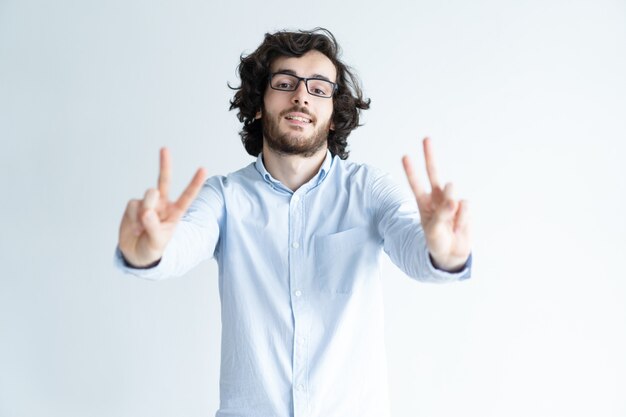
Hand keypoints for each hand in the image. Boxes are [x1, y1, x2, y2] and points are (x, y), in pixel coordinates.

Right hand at [118, 148, 206, 266]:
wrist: (136, 253)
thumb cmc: (152, 247)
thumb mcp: (157, 242)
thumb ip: (154, 227)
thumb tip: (146, 211)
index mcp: (175, 212)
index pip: (187, 196)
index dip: (195, 183)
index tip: (203, 169)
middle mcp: (162, 204)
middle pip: (164, 181)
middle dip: (164, 165)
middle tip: (164, 149)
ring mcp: (148, 203)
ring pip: (147, 196)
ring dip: (144, 212)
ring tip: (142, 229)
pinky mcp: (133, 205)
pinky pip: (133, 205)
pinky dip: (132, 218)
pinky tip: (134, 227)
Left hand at [402, 137, 470, 271]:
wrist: (452, 253)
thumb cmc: (437, 240)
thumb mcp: (434, 231)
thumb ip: (442, 214)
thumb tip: (454, 199)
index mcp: (424, 203)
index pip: (416, 184)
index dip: (411, 171)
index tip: (405, 156)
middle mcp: (437, 198)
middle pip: (433, 173)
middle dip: (430, 156)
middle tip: (426, 139)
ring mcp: (451, 201)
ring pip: (451, 193)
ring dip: (450, 207)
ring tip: (450, 222)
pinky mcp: (464, 207)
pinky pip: (465, 207)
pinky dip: (463, 219)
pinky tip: (458, 226)